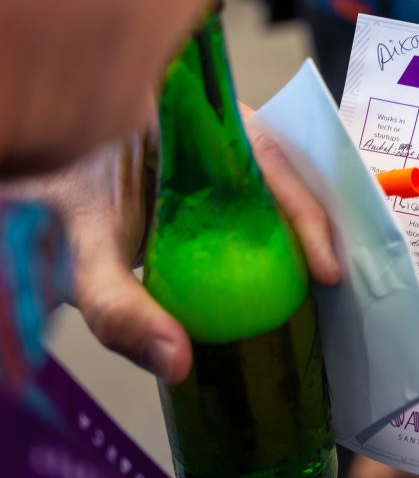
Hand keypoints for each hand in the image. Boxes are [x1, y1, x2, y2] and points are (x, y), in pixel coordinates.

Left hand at [6, 109, 341, 384]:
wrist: (28, 180)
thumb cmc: (50, 200)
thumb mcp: (80, 254)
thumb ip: (119, 307)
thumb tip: (179, 362)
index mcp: (186, 115)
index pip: (268, 156)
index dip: (306, 213)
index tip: (327, 272)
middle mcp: (207, 118)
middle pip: (283, 164)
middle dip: (312, 218)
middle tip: (330, 279)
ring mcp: (207, 138)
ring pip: (272, 175)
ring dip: (295, 222)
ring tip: (314, 276)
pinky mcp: (203, 161)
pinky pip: (250, 188)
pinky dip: (270, 226)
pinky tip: (275, 266)